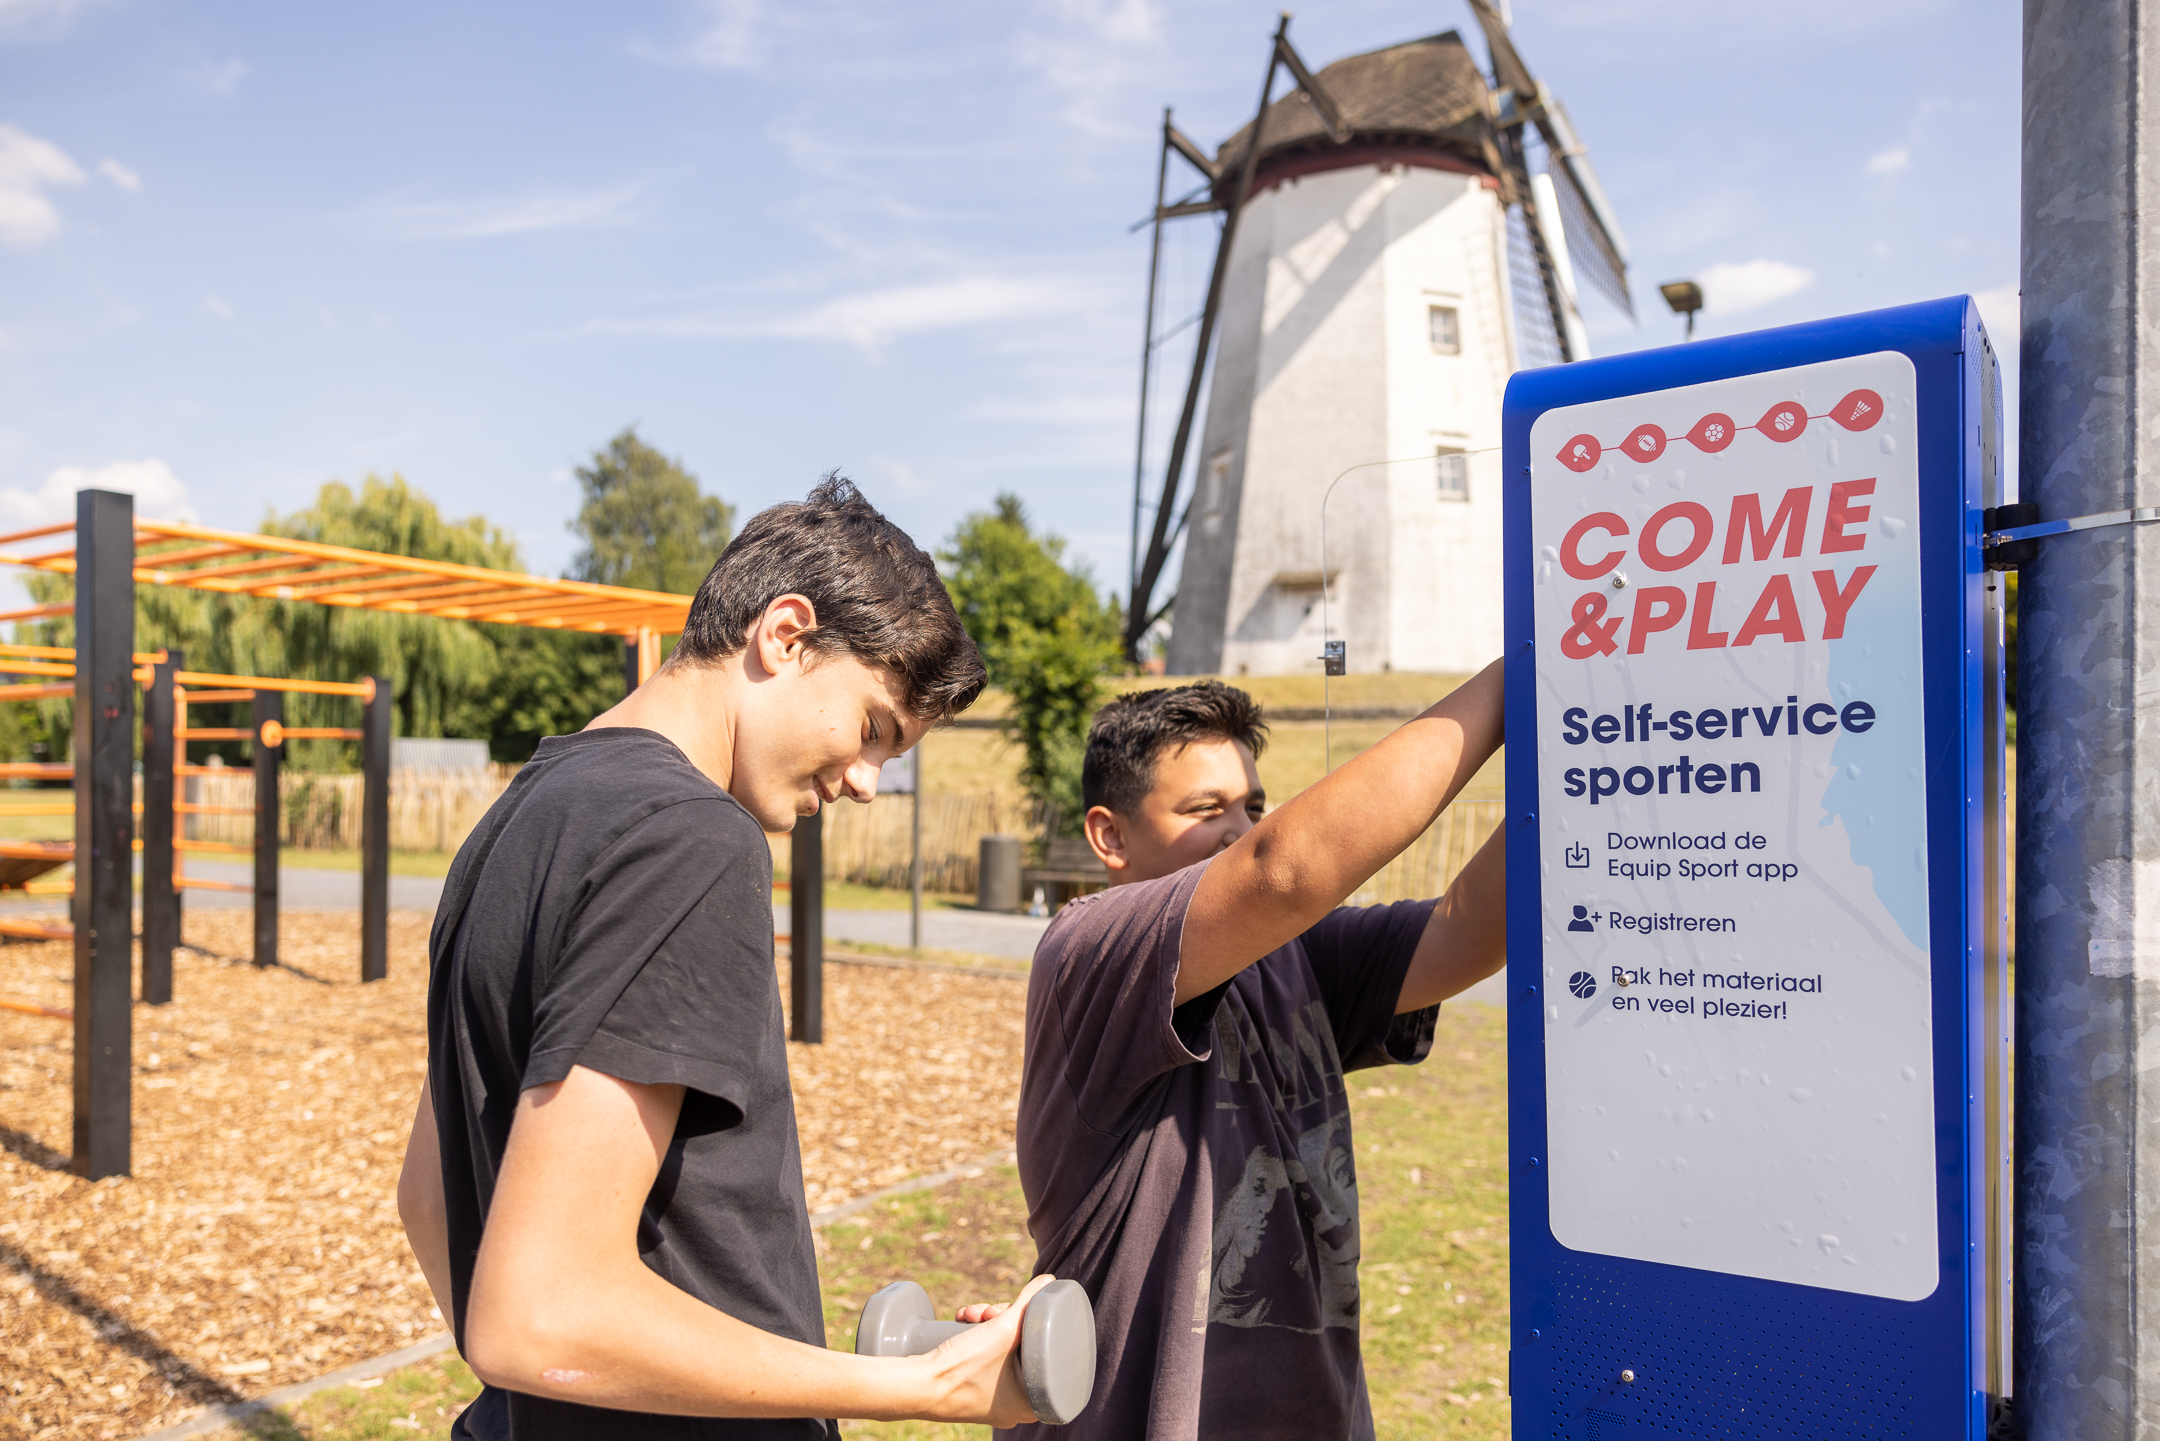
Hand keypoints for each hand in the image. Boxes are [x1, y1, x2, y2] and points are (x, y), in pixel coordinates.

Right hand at [914, 1274, 1055, 1426]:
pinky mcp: (971, 1391)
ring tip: (968, 1315)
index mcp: (1031, 1403)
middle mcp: (1014, 1406)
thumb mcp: (1001, 1331)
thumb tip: (1048, 1281)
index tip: (1009, 1313)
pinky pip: (981, 1356)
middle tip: (986, 1313)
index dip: (1027, 1323)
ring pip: (998, 1347)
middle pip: (1019, 1347)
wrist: (915, 1385)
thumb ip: (1027, 1304)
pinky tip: (961, 1321)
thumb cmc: (961, 1367)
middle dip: (1000, 1319)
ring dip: (984, 1323)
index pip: (1041, 1351)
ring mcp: (991, 1400)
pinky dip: (973, 1336)